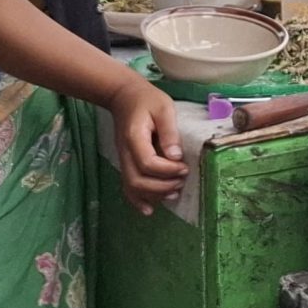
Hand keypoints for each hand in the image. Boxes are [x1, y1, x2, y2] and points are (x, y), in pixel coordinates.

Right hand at [104, 78, 188, 215]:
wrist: (124, 97)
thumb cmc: (147, 100)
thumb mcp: (164, 108)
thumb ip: (169, 131)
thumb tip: (176, 156)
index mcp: (134, 137)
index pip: (147, 163)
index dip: (167, 170)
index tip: (184, 167)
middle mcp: (125, 152)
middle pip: (138, 181)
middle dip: (162, 187)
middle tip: (182, 180)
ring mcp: (123, 160)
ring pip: (132, 187)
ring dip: (154, 195)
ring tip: (174, 192)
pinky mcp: (126, 163)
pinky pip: (127, 186)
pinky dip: (138, 200)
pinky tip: (150, 209)